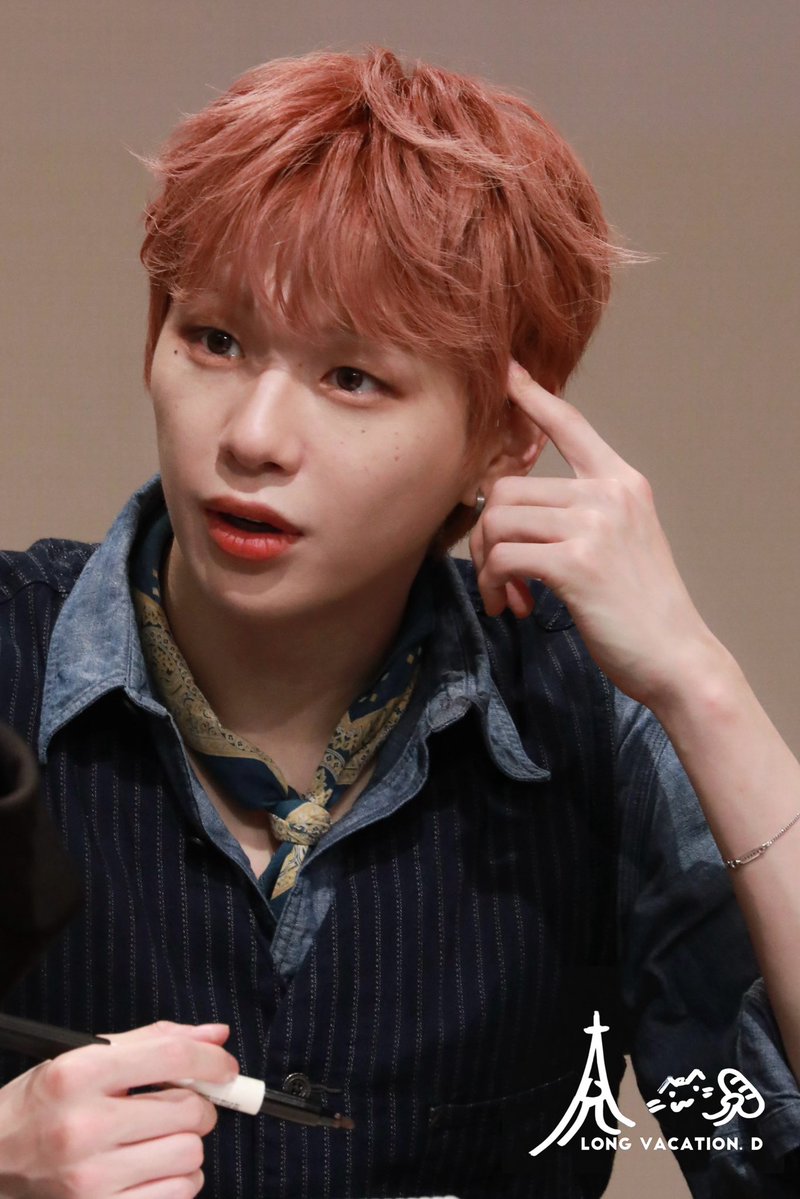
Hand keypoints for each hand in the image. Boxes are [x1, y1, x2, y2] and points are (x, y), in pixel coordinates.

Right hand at [0, 1020, 237, 1198]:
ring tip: (160, 1138)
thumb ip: (155, 1041)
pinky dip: (178, 1179)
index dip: (212, 1061)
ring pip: (190, 1155)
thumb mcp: (85, 1057)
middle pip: (190, 1111)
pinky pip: (178, 1194)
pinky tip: (153, 1167)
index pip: (172, 1058)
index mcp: (79, 1074)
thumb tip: (217, 1037)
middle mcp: (84, 1127)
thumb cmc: (44, 1104)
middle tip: (178, 1105)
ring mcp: (90, 1179)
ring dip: (188, 1144)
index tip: (224, 1068)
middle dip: (197, 1104)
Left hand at [470, 361, 719, 707]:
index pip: (571, 425)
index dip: (533, 396)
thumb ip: (581, 512)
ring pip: (498, 522)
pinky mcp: (575, 564)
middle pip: (506, 489)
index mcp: (622, 482)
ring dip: (488, 566)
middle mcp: (608, 494)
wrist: (676, 655)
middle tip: (500, 577)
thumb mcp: (623, 539)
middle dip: (488, 537)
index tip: (506, 370)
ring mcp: (593, 526)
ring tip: (507, 596)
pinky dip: (494, 586)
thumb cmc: (641, 606)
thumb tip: (512, 507)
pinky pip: (503, 558)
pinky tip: (513, 608)